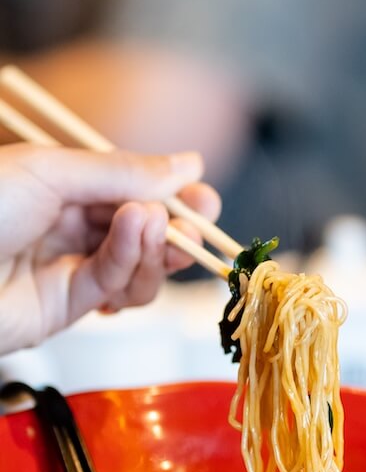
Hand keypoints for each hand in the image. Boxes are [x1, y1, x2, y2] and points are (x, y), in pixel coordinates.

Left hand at [0, 144, 220, 354]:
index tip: (204, 197)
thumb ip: (124, 172)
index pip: (132, 190)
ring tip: (154, 223)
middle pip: (142, 232)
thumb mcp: (54, 170)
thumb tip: (188, 165)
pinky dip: (131, 261)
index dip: (172, 195)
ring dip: (155, 246)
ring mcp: (69, 268)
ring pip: (138, 266)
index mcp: (63, 185)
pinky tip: (134, 238)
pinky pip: (114, 284)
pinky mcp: (66, 306)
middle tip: (200, 221)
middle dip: (176, 227)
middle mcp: (69, 226)